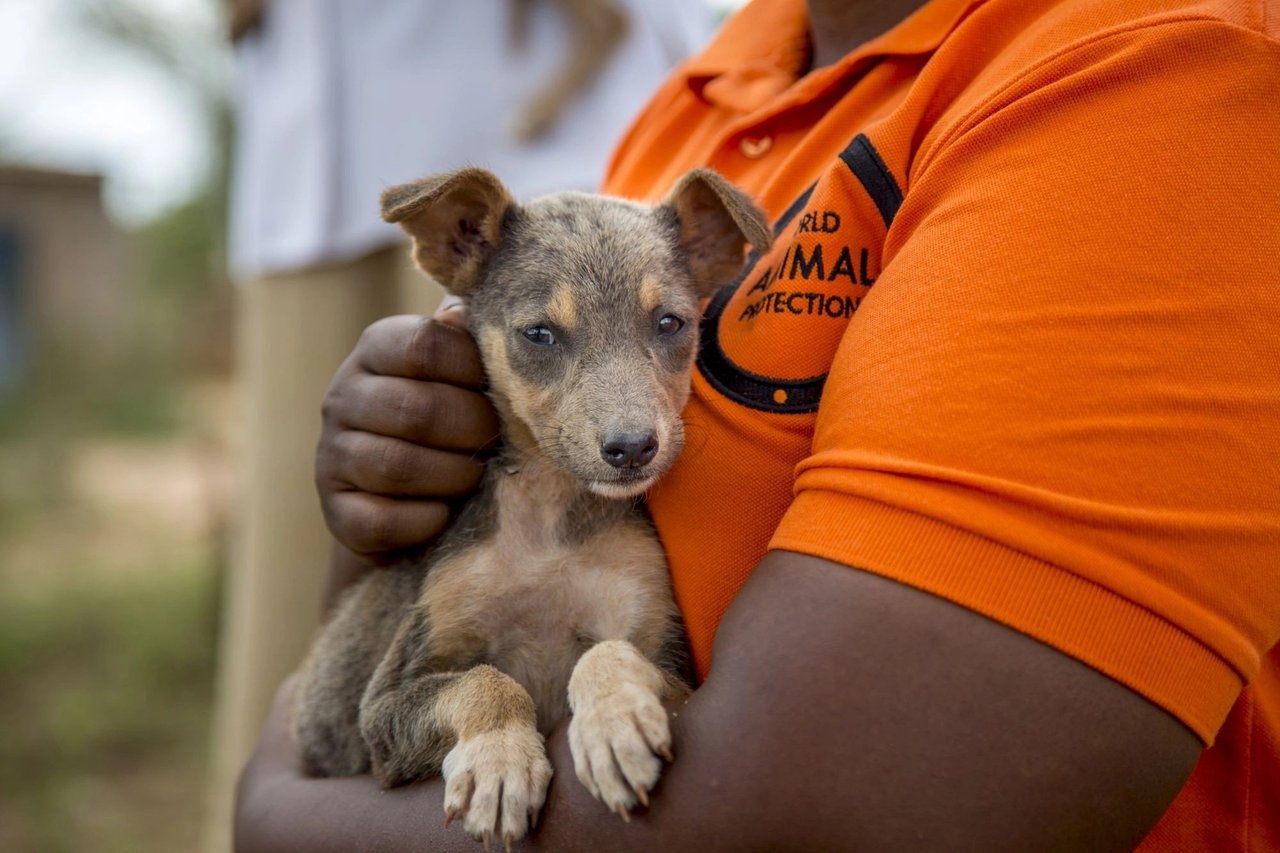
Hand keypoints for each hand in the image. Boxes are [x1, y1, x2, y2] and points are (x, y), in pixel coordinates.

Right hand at [315, 303, 499, 563]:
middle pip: (416, 409)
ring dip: (454, 476)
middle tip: (496, 439)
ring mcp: (332, 455)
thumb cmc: (453, 419)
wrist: (411, 498)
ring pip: (397, 467)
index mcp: (377, 349)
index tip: (498, 388)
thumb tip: (462, 310)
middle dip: (472, 429)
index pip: (424, 344)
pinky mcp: (336, 512)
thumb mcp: (461, 372)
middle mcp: (343, 397)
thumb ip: (467, 339)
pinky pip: (382, 520)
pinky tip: (445, 513)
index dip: (473, 368)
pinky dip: (426, 520)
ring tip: (476, 476)